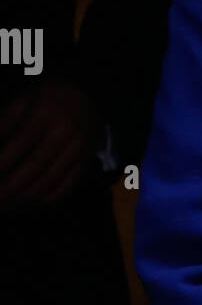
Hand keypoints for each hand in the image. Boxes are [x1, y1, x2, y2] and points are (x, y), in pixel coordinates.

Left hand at [0, 81, 104, 212]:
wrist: (90, 100)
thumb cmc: (47, 101)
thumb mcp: (24, 101)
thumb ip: (5, 123)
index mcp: (47, 113)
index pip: (21, 141)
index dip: (2, 161)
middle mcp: (66, 132)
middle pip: (36, 167)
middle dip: (10, 187)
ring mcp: (78, 150)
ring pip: (49, 182)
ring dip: (23, 198)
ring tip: (5, 205)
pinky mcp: (84, 164)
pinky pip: (64, 188)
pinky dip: (43, 201)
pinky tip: (24, 204)